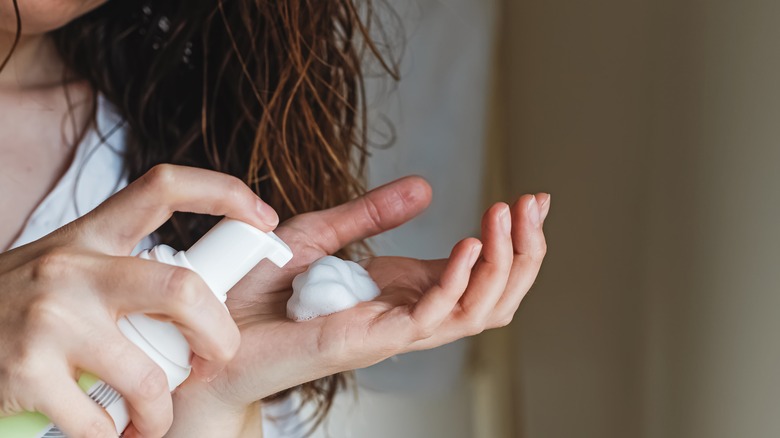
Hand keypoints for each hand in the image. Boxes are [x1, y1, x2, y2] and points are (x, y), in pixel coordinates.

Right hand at [0, 165, 277, 437]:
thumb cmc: (16, 308)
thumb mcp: (66, 270)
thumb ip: (121, 272)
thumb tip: (200, 291)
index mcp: (89, 237)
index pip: (163, 188)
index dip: (223, 192)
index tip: (265, 215)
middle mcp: (72, 268)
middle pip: (182, 290)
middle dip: (219, 334)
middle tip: (219, 356)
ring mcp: (49, 319)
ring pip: (150, 376)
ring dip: (160, 411)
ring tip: (151, 418)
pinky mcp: (27, 372)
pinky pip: (101, 420)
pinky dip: (112, 436)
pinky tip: (105, 431)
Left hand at [165, 176, 548, 436]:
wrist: (208, 330)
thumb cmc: (255, 292)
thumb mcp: (319, 234)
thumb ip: (371, 215)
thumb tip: (425, 188)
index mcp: (400, 291)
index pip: (477, 271)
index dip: (510, 237)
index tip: (530, 197)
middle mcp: (406, 314)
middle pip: (493, 295)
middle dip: (524, 251)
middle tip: (534, 205)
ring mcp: (393, 331)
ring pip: (478, 311)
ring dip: (503, 264)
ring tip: (509, 217)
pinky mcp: (370, 341)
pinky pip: (432, 318)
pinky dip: (458, 283)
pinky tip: (468, 244)